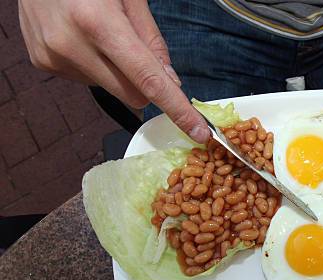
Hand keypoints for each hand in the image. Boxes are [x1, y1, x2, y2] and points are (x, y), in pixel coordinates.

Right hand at [18, 0, 210, 142]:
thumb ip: (151, 40)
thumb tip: (170, 81)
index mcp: (97, 22)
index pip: (149, 80)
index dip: (178, 109)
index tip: (199, 131)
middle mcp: (71, 44)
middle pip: (132, 95)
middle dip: (145, 84)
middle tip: (138, 51)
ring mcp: (53, 56)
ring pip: (109, 89)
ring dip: (115, 71)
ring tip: (99, 32)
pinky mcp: (42, 62)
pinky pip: (86, 80)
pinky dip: (93, 65)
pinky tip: (82, 37)